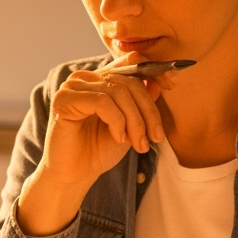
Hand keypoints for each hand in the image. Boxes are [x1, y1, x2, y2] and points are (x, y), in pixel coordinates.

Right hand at [17, 52, 182, 235]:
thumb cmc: (99, 151)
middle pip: (129, 80)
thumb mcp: (130, 125)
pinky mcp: (64, 99)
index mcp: (101, 79)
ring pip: (118, 91)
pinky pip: (101, 101)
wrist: (74, 176)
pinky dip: (117, 121)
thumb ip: (141, 102)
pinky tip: (118, 138)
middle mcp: (86, 78)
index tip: (173, 85)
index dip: (155, 70)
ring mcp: (73, 86)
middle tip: (155, 137)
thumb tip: (160, 82)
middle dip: (148, 110)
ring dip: (135, 121)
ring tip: (138, 144)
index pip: (131, 62)